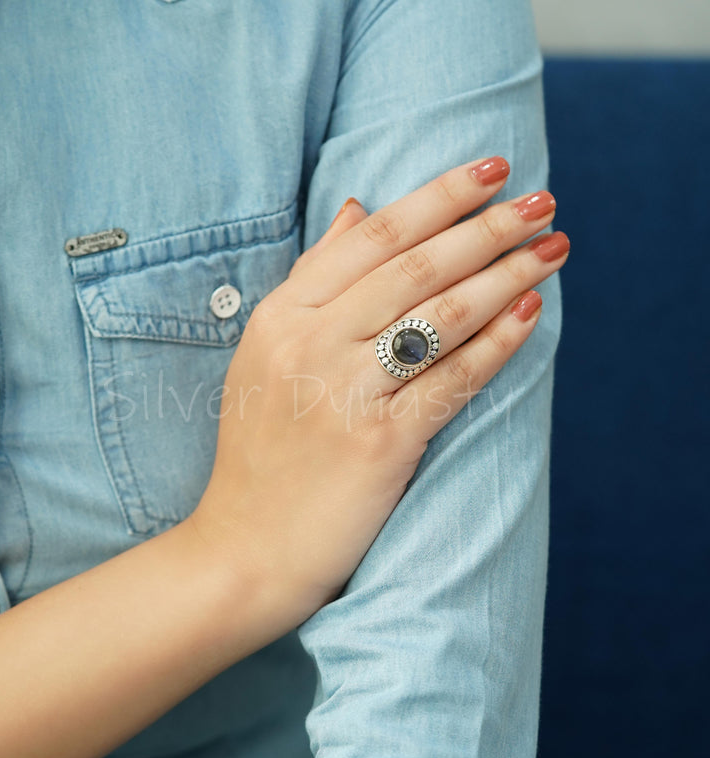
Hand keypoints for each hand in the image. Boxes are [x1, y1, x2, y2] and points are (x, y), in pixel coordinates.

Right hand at [190, 156, 567, 619]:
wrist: (247, 545)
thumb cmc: (262, 451)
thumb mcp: (266, 354)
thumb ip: (313, 280)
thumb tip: (356, 208)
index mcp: (280, 317)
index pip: (371, 239)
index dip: (437, 197)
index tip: (490, 170)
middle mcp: (309, 344)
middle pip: (413, 266)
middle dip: (487, 227)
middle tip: (541, 198)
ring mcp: (343, 393)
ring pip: (440, 314)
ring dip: (506, 274)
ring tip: (552, 247)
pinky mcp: (379, 444)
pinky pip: (452, 379)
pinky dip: (498, 343)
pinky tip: (531, 312)